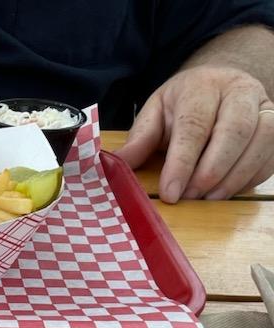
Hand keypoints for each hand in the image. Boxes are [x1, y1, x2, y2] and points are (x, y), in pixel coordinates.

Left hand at [118, 66, 273, 201]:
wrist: (219, 84)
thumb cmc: (183, 105)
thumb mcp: (156, 114)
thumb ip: (139, 140)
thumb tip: (114, 165)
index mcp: (202, 86)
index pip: (195, 125)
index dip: (183, 163)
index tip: (171, 194)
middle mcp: (238, 91)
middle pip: (235, 130)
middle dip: (212, 171)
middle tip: (191, 198)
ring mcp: (263, 106)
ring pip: (261, 140)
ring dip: (235, 177)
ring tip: (209, 199)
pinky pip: (271, 154)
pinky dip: (251, 178)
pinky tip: (228, 191)